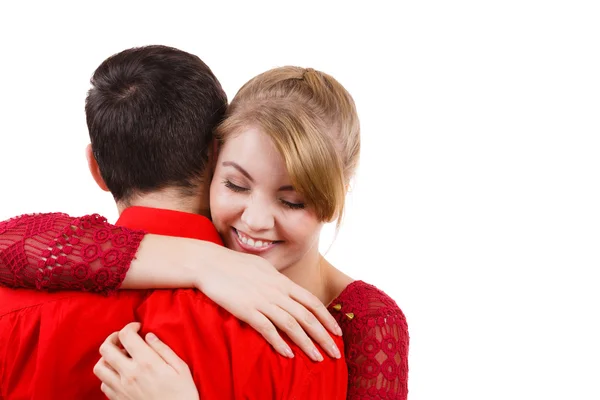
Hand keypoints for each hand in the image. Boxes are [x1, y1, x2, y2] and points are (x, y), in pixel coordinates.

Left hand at [94, 322, 198, 399]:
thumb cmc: (182, 394)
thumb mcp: (180, 368)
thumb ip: (163, 349)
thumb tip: (149, 336)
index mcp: (147, 362)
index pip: (125, 336)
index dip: (130, 326)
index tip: (138, 327)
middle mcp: (129, 374)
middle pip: (106, 348)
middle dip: (113, 337)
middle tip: (124, 338)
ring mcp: (121, 388)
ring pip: (99, 367)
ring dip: (107, 357)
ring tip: (119, 356)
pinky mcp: (119, 399)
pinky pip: (103, 384)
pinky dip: (108, 375)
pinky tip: (120, 373)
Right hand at [196, 246, 342, 361]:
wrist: (208, 262)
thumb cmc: (233, 264)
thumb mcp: (262, 267)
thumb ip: (276, 279)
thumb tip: (286, 287)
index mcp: (281, 281)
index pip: (311, 301)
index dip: (327, 317)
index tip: (338, 331)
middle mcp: (276, 291)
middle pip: (307, 316)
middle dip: (324, 336)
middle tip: (336, 352)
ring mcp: (262, 300)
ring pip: (291, 325)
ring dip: (306, 343)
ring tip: (318, 358)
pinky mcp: (246, 309)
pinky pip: (267, 329)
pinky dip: (279, 342)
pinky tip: (288, 354)